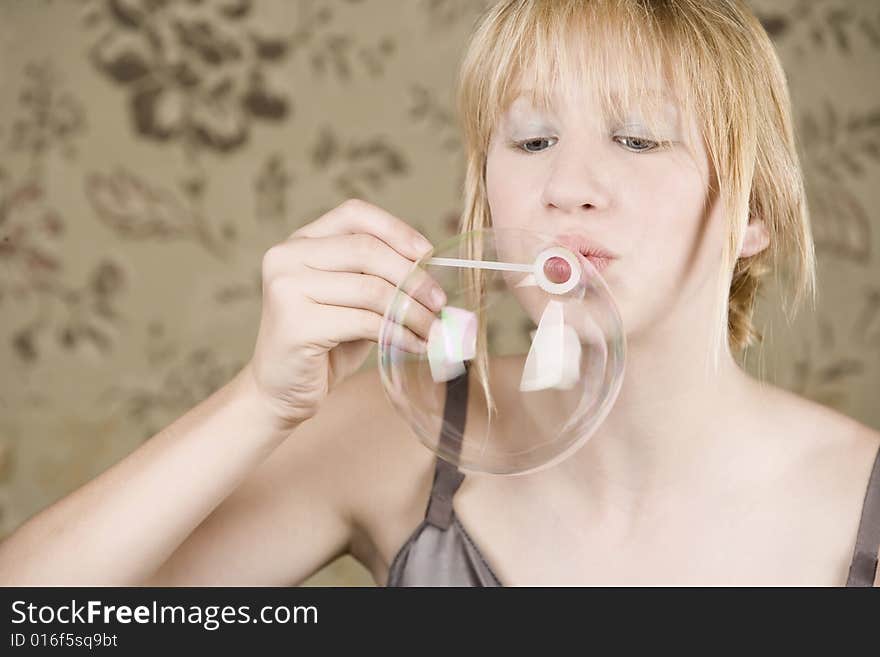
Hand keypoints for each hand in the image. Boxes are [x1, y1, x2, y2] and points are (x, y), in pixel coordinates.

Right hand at [246, 199, 445, 429]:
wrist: (281, 391)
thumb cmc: (323, 344)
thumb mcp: (352, 300)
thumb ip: (379, 277)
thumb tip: (433, 273)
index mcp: (301, 241)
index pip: (355, 214)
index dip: (398, 230)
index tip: (428, 256)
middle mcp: (287, 257)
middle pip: (367, 250)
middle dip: (412, 277)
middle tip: (440, 302)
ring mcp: (286, 288)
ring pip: (371, 289)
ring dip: (412, 312)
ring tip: (433, 330)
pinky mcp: (295, 324)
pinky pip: (366, 323)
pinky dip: (400, 334)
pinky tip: (416, 345)